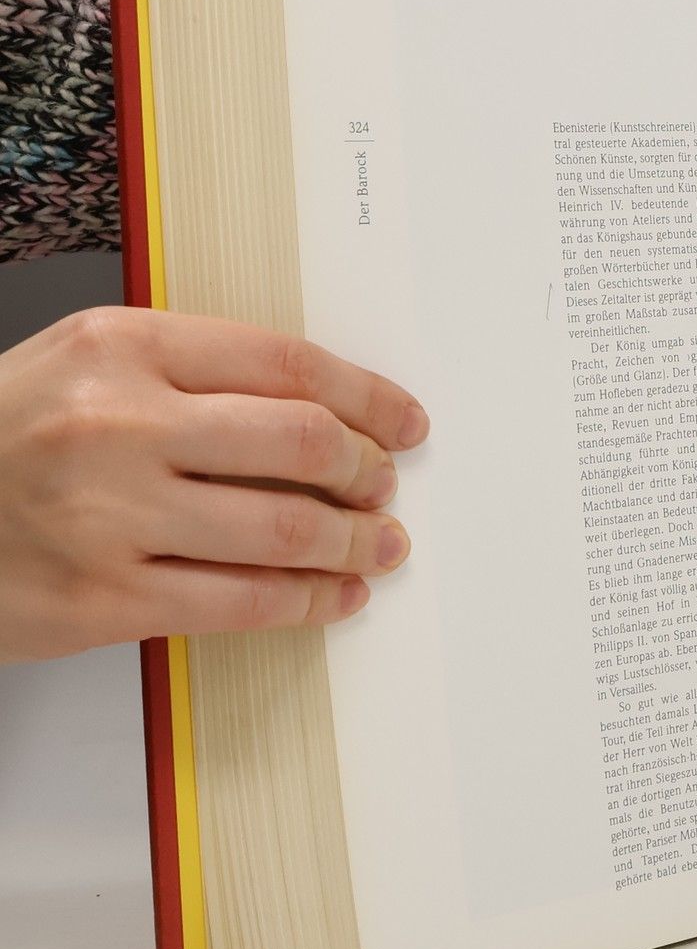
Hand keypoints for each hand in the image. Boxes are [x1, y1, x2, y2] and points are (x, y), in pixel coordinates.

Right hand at [0, 306, 429, 664]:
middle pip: (301, 442)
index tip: (405, 422)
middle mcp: (118, 423)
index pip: (287, 363)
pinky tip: (335, 595)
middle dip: (366, 470)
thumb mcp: (82, 366)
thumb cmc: (3, 438)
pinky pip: (242, 602)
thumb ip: (191, 373)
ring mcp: (107, 515)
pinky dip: (308, 601)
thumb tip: (324, 410)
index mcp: (121, 346)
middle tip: (385, 486)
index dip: (369, 396)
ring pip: (284, 530)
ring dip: (355, 543)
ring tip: (380, 544)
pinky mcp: (101, 598)